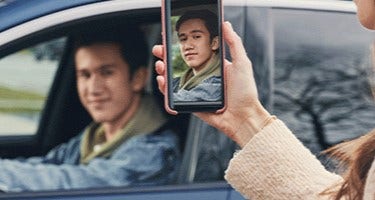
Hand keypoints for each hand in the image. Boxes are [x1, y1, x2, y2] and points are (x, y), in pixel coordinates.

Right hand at [152, 22, 271, 147]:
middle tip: (158, 49)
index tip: (169, 37)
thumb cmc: (245, 92)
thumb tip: (225, 24)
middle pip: (178, 64)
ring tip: (160, 65)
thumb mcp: (242, 63)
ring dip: (162, 70)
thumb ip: (233, 43)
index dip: (179, 45)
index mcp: (212, 65)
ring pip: (172, 79)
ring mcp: (195, 90)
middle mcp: (201, 76)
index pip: (191, 51)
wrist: (243, 117)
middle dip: (165, 55)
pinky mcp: (190, 103)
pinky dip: (164, 89)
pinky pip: (173, 96)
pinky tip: (162, 81)